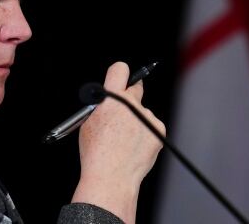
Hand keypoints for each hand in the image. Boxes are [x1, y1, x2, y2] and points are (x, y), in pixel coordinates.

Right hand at [71, 62, 165, 222]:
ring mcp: (147, 116)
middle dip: (131, 96)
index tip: (121, 78)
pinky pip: (152, 126)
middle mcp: (132, 103)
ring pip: (142, 113)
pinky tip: (135, 148)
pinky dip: (145, 134)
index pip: (120, 69)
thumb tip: (113, 99)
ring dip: (137, 122)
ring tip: (125, 143)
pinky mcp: (159, 129)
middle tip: (126, 109)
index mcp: (111, 98)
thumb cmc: (96, 153)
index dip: (120, 74)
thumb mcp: (89, 123)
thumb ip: (103, 106)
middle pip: (136, 89)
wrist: (111, 177)